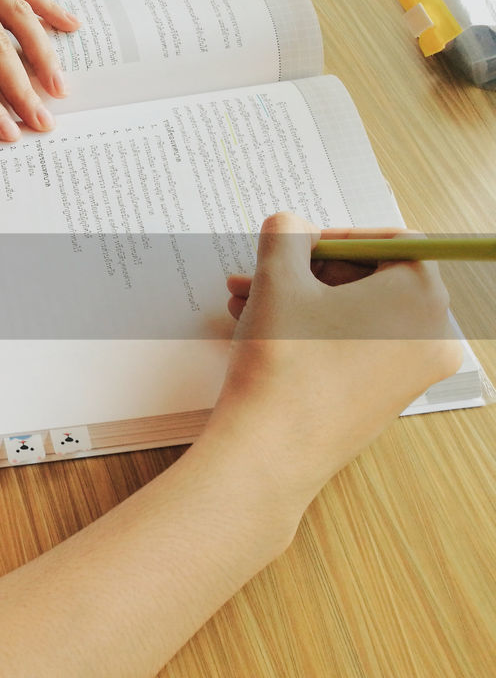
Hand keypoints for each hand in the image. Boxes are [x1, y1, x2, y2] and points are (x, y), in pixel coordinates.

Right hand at [202, 213, 461, 506]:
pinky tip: (265, 333)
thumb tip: (293, 227)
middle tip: (260, 274)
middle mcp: (431, 334)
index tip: (297, 246)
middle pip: (370, 279)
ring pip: (356, 315)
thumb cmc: (283, 365)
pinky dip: (316, 334)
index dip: (335, 238)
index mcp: (421, 295)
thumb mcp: (277, 280)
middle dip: (307, 274)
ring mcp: (412, 371)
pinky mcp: (388, 397)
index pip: (388, 243)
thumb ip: (287, 236)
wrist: (270, 450)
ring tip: (247, 304)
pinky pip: (356, 348)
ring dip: (301, 303)